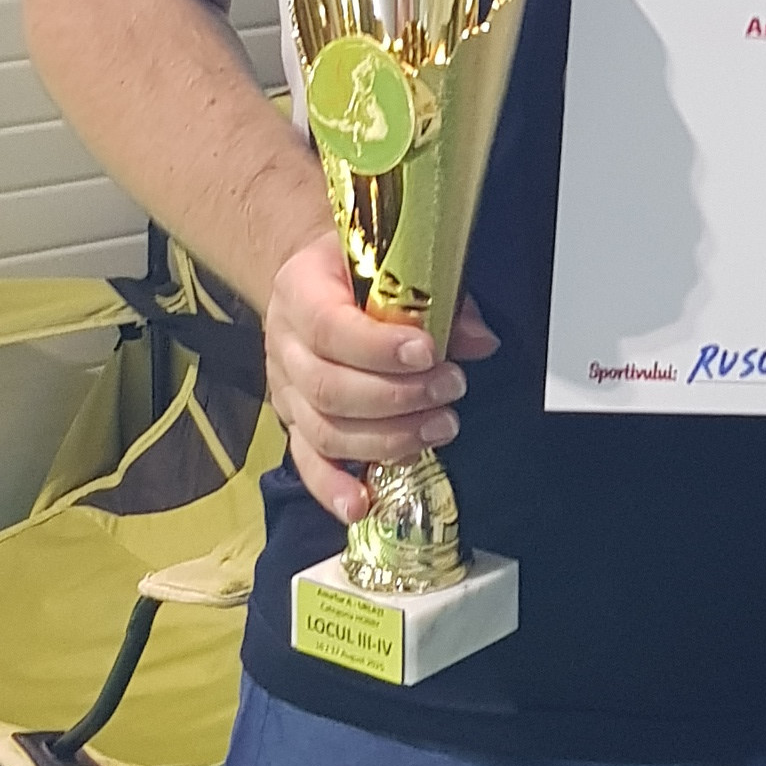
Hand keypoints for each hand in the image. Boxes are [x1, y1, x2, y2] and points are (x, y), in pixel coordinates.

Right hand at [265, 228, 498, 528]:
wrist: (318, 279)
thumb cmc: (359, 271)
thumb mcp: (394, 261)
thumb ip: (437, 298)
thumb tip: (480, 341)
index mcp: (300, 292)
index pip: (330, 328)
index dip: (379, 347)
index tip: (429, 352)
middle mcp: (285, 345)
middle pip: (330, 388)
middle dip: (399, 397)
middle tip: (451, 388)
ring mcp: (286, 391)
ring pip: (326, 430)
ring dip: (389, 438)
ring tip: (441, 427)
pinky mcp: (295, 424)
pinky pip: (308, 462)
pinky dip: (333, 488)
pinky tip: (361, 504)